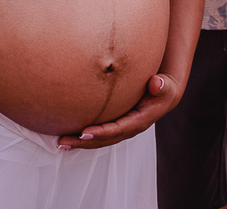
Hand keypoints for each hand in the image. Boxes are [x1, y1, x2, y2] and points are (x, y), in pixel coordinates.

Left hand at [56, 74, 178, 149]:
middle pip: (104, 139)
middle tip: (64, 142)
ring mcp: (121, 128)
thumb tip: (156, 83)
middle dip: (84, 142)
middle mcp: (129, 128)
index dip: (102, 132)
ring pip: (99, 138)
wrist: (164, 93)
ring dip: (80, 142)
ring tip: (60, 143)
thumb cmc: (164, 88)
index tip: (84, 132)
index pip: (118, 129)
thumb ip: (162, 86)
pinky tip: (68, 134)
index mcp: (140, 121)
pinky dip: (83, 135)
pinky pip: (98, 132)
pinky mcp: (116, 123)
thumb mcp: (166, 86)